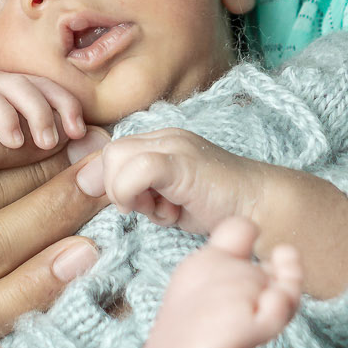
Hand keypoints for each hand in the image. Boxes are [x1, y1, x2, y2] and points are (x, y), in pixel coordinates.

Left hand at [72, 134, 347, 294]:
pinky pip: (136, 170)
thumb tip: (83, 182)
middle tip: (153, 209)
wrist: (263, 207)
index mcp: (159, 141)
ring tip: (165, 210)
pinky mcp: (182, 161)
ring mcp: (174, 145)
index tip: (144, 207)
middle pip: (108, 154)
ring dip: (129, 195)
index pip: (110, 154)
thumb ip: (131, 189)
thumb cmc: (217, 208)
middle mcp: (164, 135)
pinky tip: (165, 211)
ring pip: (115, 158)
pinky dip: (136, 195)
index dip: (116, 185)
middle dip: (119, 190)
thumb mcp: (165, 200)